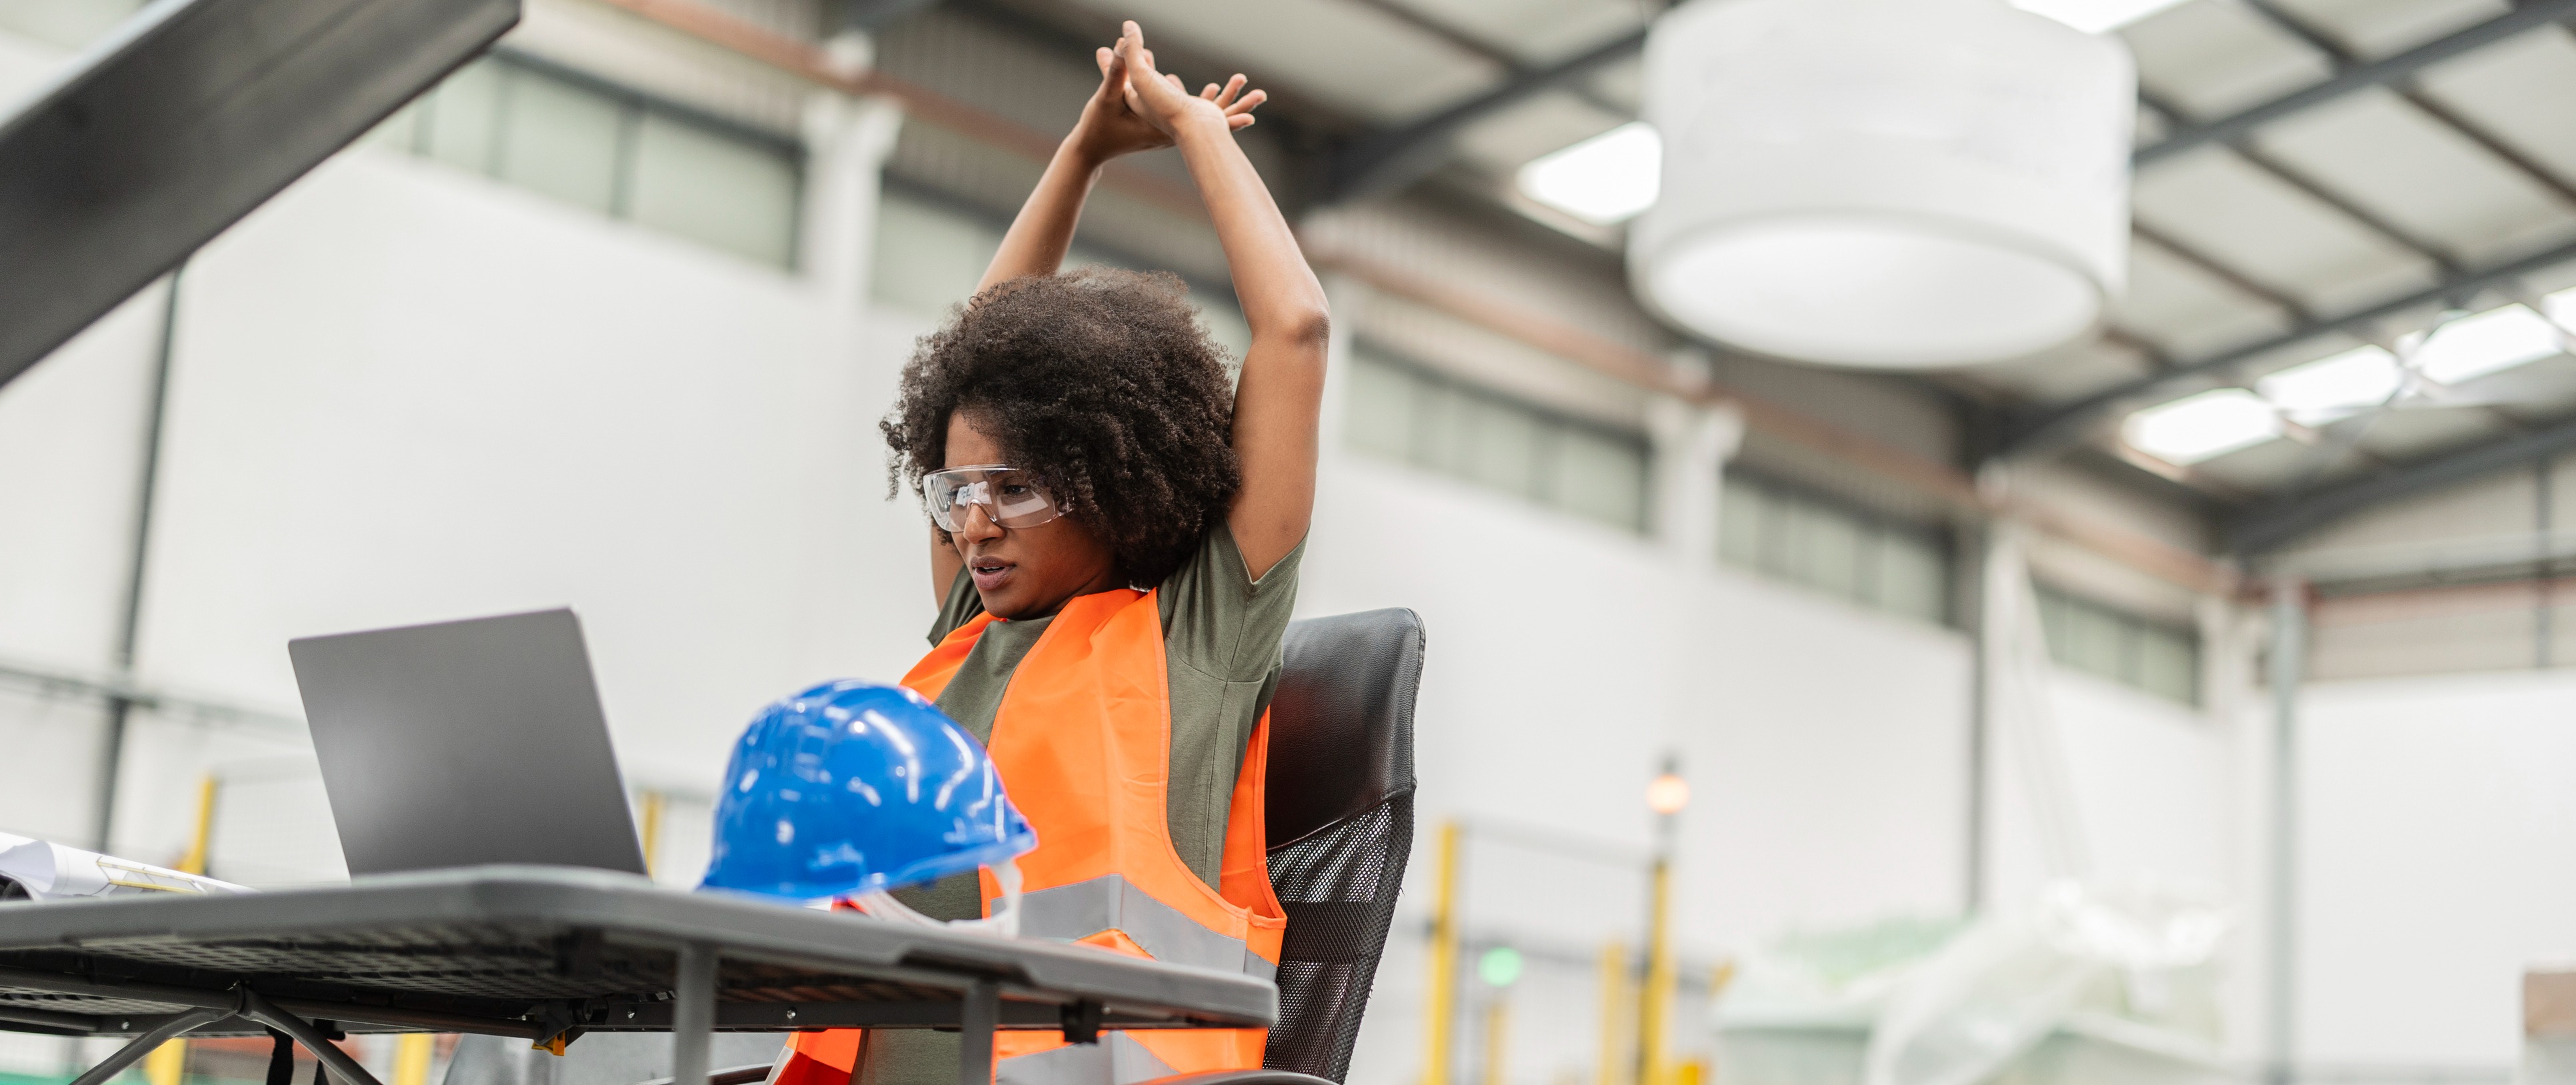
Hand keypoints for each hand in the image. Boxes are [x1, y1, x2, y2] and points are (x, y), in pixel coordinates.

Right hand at [1070, 25, 1262, 163]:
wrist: (1091, 147)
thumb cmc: (1098, 125)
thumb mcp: (1106, 96)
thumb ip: (1116, 68)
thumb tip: (1125, 40)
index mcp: (1166, 132)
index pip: (1202, 128)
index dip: (1227, 120)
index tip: (1251, 118)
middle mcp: (1173, 134)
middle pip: (1212, 123)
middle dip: (1237, 109)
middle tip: (1262, 99)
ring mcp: (1170, 131)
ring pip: (1206, 118)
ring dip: (1229, 103)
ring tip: (1255, 94)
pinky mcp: (1165, 125)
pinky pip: (1192, 113)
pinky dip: (1205, 101)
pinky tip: (1215, 90)